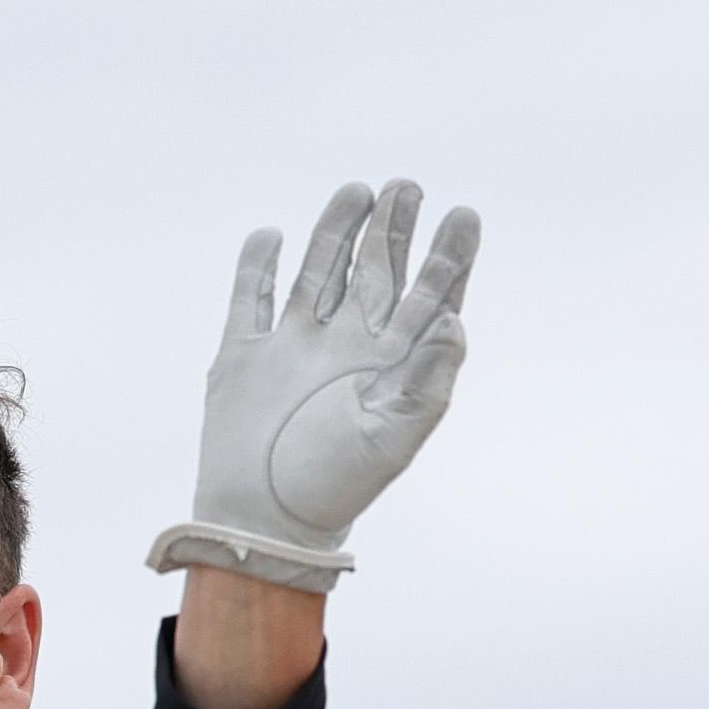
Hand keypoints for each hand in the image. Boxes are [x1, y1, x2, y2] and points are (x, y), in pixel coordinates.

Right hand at [145, 180, 477, 591]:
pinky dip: (257, 266)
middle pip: (375, 272)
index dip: (448, 258)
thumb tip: (454, 323)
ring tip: (357, 190)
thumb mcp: (393, 438)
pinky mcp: (244, 357)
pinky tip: (271, 236)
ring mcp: (293, 348)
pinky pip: (251, 299)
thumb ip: (429, 381)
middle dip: (392, 229)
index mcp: (387, 366)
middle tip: (408, 186)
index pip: (427, 298)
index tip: (464, 216)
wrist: (260, 521)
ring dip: (336, 231)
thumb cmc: (333, 487)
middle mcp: (344, 349)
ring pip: (319, 272)